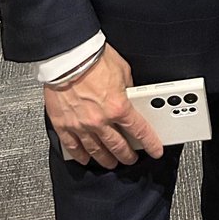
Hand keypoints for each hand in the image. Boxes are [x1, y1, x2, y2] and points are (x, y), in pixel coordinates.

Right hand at [44, 43, 164, 167]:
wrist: (69, 56)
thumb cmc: (94, 59)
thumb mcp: (123, 70)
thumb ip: (127, 87)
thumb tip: (129, 94)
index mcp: (118, 107)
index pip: (139, 130)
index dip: (150, 143)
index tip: (155, 150)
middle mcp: (100, 120)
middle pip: (118, 146)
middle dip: (127, 155)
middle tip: (131, 158)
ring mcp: (81, 125)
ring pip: (96, 150)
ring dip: (106, 159)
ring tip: (111, 162)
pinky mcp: (63, 125)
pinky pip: (73, 147)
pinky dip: (80, 156)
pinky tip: (85, 159)